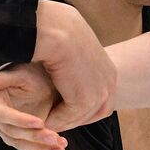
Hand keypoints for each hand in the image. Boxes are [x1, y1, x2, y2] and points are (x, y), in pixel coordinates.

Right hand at [0, 62, 67, 149]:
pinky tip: (58, 149)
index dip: (20, 120)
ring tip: (60, 148)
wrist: (47, 80)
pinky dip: (42, 148)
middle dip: (35, 136)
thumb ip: (0, 79)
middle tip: (56, 138)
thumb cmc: (33, 72)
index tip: (40, 123)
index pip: (1, 114)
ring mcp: (3, 126)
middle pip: (12, 132)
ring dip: (41, 147)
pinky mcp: (15, 134)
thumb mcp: (21, 74)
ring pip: (19, 142)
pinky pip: (26, 146)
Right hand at [29, 0, 115, 131]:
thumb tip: (70, 63)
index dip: (84, 110)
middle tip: (54, 122)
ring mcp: (99, 92)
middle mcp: (109, 83)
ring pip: (79, 117)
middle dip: (74, 119)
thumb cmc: (59, 30)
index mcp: (109, 71)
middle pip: (95, 112)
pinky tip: (40, 120)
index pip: (103, 101)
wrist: (56, 27)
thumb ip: (77, 61)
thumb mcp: (75, 46)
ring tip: (44, 123)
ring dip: (61, 122)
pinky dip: (53, 121)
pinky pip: (67, 118)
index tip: (65, 112)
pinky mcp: (83, 100)